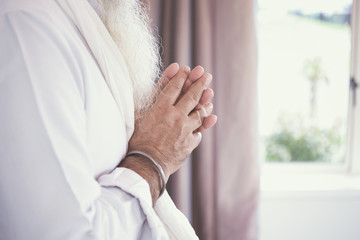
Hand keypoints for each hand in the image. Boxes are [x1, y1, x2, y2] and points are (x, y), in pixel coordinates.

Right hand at [128, 65, 215, 179]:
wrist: (146, 164)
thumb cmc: (138, 139)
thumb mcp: (139, 115)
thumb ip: (151, 97)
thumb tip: (163, 85)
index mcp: (161, 108)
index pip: (174, 87)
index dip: (182, 77)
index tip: (187, 69)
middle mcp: (176, 117)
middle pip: (192, 96)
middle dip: (200, 83)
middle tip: (206, 75)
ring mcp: (185, 130)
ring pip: (200, 113)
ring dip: (205, 103)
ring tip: (209, 95)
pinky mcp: (190, 143)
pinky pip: (199, 131)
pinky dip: (203, 124)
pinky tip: (208, 118)